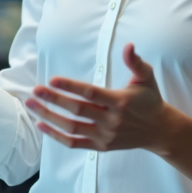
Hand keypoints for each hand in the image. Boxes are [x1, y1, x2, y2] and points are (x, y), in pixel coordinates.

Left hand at [26, 43, 180, 152]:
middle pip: (77, 110)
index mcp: (120, 101)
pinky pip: (74, 143)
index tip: (53, 79)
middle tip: (35, 90)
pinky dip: (56, 135)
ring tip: (31, 105)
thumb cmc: (150, 100)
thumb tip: (129, 46)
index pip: (90, 93)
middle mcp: (111, 120)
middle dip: (53, 100)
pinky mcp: (101, 146)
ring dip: (49, 116)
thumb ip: (136, 62)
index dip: (71, 86)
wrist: (159, 130)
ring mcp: (105, 136)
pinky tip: (41, 124)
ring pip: (72, 127)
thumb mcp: (147, 77)